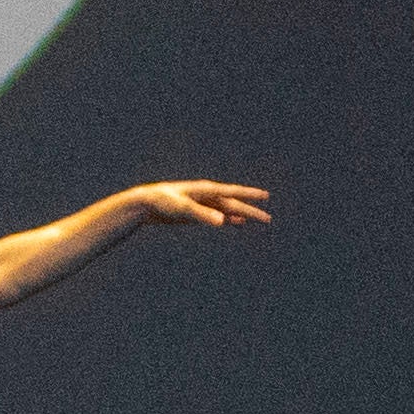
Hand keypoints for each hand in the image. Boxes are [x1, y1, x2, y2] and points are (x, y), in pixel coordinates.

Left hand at [137, 178, 269, 228]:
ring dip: (242, 214)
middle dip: (251, 211)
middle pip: (234, 204)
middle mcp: (207, 195)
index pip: (233, 192)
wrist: (146, 204)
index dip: (250, 194)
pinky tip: (236, 223)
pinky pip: (218, 215)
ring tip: (257, 219)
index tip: (265, 196)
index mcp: (206, 190)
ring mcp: (202, 203)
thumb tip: (223, 222)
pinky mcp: (196, 212)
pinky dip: (229, 218)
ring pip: (228, 209)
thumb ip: (203, 215)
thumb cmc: (163, 203)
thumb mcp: (183, 209)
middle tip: (268, 220)